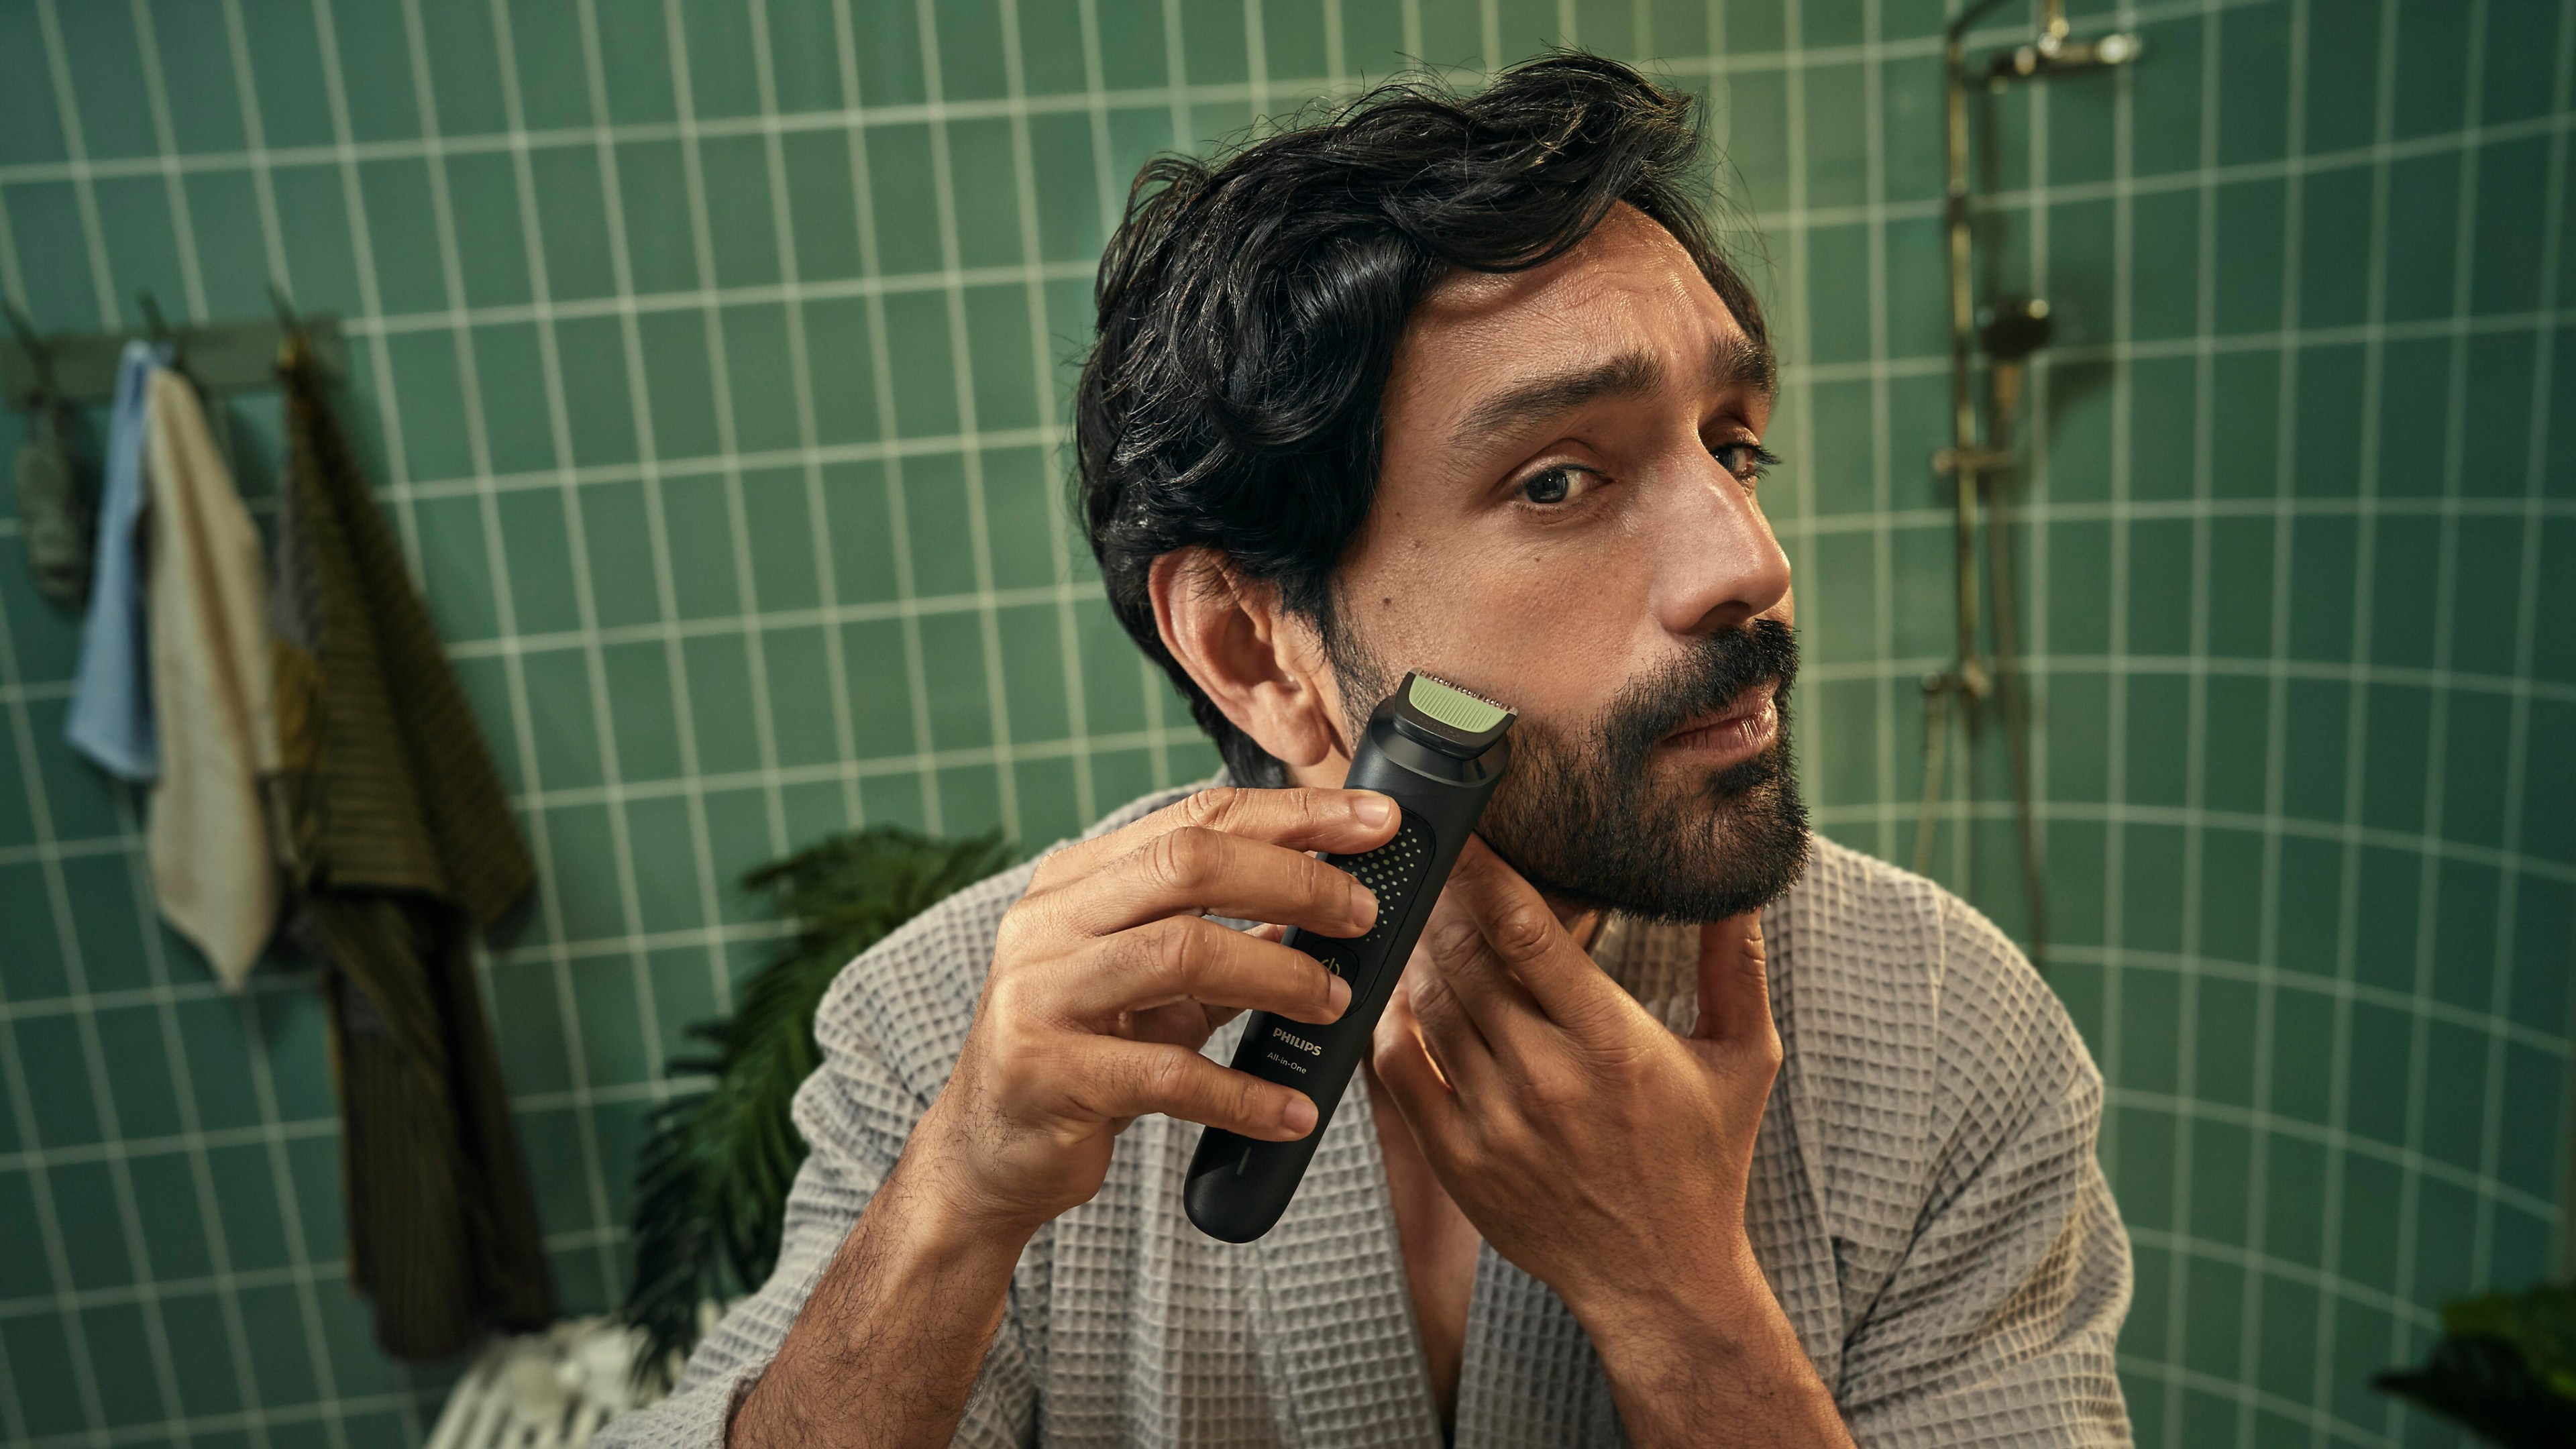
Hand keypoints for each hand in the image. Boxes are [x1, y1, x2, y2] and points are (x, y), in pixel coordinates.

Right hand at [911, 786, 1398, 1238]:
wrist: (990, 1155)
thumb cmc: (1086, 1055)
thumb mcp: (1152, 985)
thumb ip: (1224, 937)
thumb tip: (1331, 903)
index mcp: (1076, 881)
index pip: (1194, 819)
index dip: (1292, 814)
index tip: (1373, 822)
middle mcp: (1050, 922)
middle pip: (1188, 864)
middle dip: (1294, 878)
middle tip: (1366, 913)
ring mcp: (1043, 994)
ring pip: (1182, 953)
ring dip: (1280, 975)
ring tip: (1337, 1005)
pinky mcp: (1050, 1073)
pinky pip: (1168, 1074)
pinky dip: (1244, 1093)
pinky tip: (1294, 1111)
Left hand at [1368, 835, 1780, 1328]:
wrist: (1660, 1278)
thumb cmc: (1703, 1161)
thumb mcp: (1742, 1059)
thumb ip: (1736, 965)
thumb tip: (1743, 885)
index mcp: (1612, 1044)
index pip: (1525, 932)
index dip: (1484, 870)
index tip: (1464, 829)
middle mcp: (1546, 1080)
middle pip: (1464, 957)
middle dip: (1446, 899)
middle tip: (1434, 860)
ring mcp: (1493, 1122)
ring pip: (1428, 1004)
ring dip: (1418, 950)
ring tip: (1420, 912)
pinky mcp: (1457, 1158)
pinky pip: (1397, 1069)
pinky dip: (1391, 1018)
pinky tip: (1401, 987)